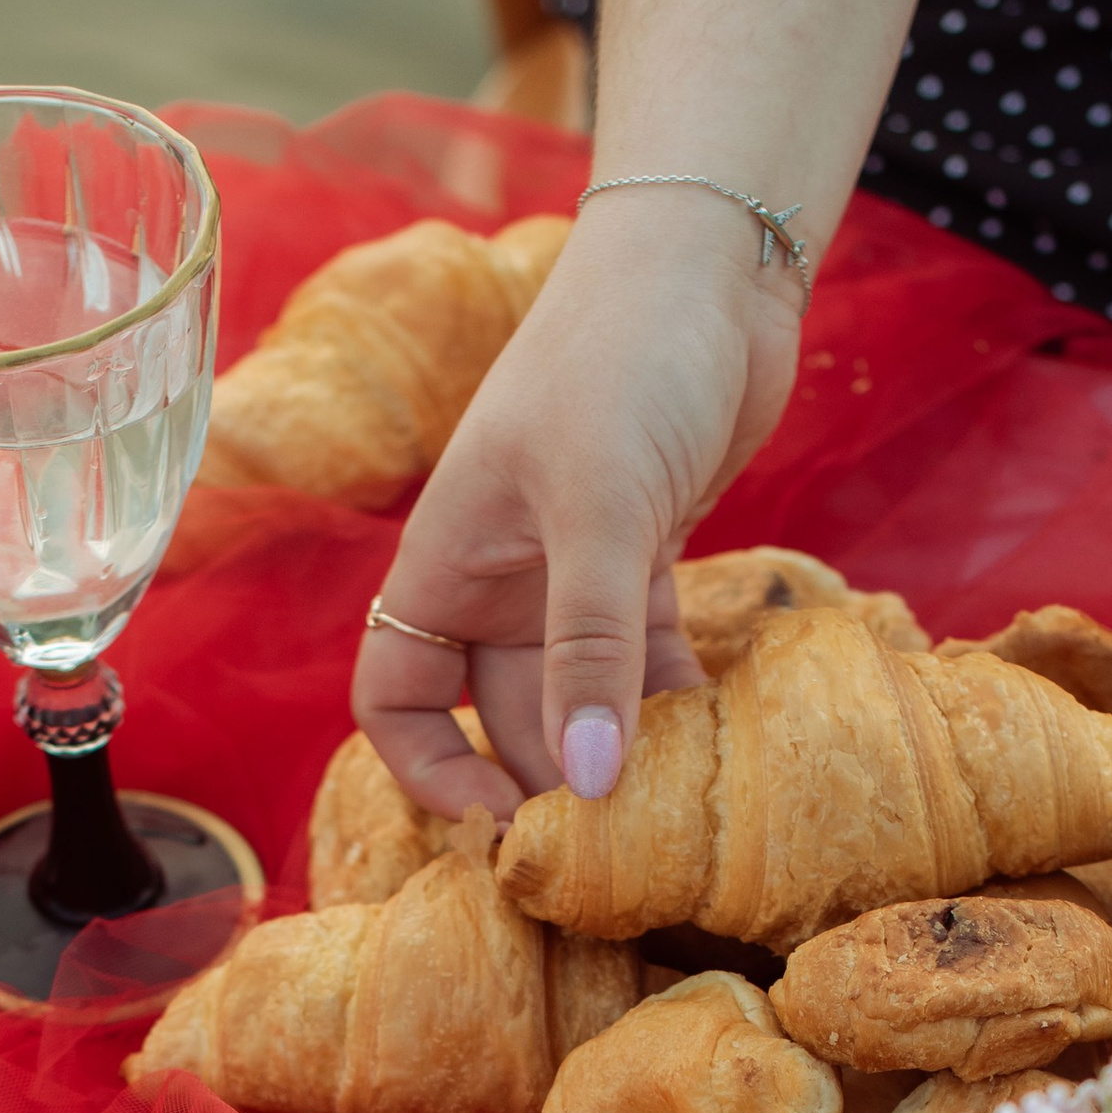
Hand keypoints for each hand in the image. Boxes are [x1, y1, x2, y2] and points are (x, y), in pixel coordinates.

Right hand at [353, 187, 803, 820]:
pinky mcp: (646, 562)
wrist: (712, 261)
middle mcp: (498, 579)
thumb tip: (586, 784)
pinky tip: (716, 746)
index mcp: (445, 561)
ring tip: (671, 816)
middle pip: (502, 719)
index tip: (502, 826)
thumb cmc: (627, 355)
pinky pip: (644, 665)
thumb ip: (592, 646)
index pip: (394, 698)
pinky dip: (672, 706)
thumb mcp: (600, 506)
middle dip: (547, 782)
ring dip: (618, 755)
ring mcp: (570, 575)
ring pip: (579, 700)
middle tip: (616, 851)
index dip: (429, 771)